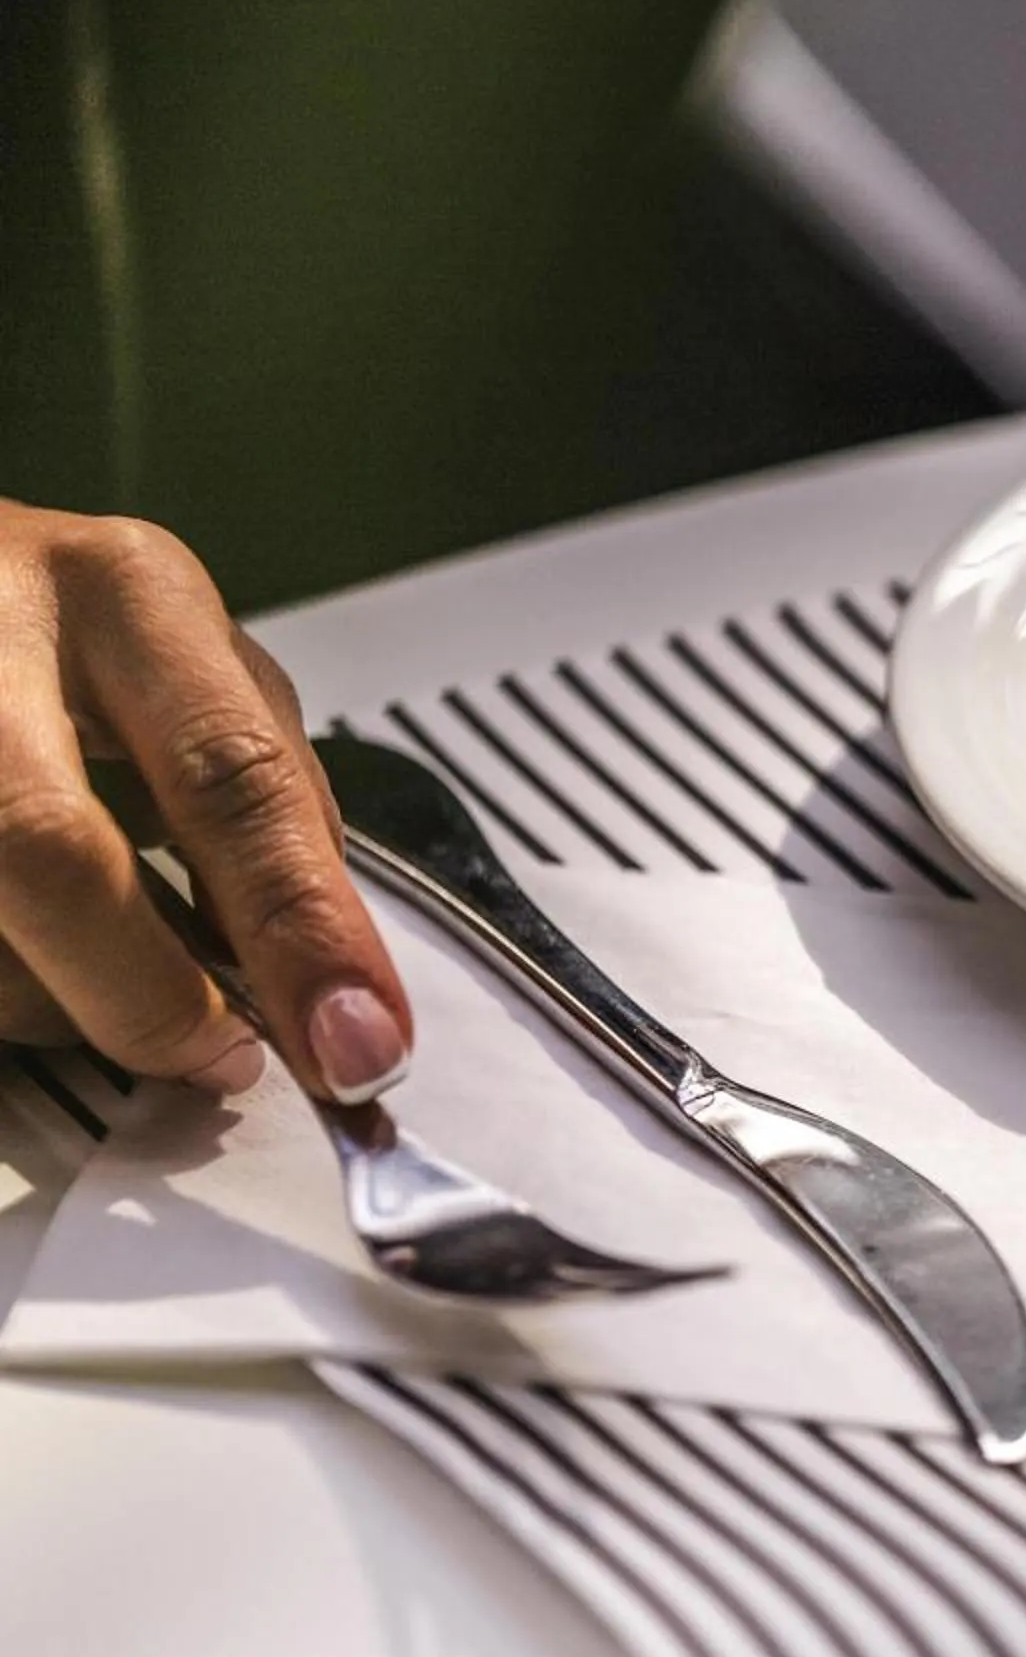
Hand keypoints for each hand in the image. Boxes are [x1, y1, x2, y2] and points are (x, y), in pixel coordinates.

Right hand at [0, 506, 409, 1095]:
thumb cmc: (53, 629)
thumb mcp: (181, 664)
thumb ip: (261, 798)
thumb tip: (327, 973)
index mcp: (123, 596)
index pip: (229, 776)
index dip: (299, 930)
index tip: (358, 1041)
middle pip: (50, 852)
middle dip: (151, 996)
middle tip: (220, 1061)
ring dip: (57, 1006)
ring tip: (107, 987)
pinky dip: (2, 996)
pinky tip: (35, 964)